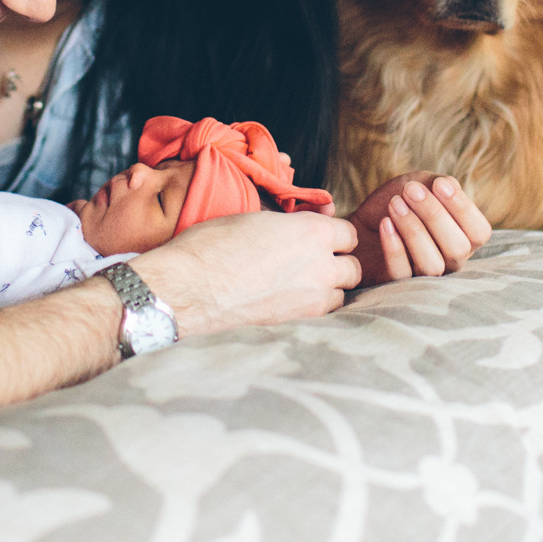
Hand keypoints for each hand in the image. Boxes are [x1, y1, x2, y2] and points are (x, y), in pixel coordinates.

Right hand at [131, 210, 360, 336]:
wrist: (189, 289)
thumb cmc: (213, 246)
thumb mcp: (255, 218)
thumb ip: (289, 224)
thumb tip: (301, 226)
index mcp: (312, 232)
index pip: (349, 234)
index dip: (335, 235)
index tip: (321, 238)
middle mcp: (321, 265)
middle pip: (353, 267)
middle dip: (338, 263)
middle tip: (314, 262)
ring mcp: (312, 299)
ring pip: (341, 294)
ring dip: (329, 288)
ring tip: (302, 284)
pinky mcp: (298, 323)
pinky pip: (323, 315)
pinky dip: (314, 308)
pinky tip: (291, 302)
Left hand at [347, 174, 491, 285]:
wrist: (362, 221)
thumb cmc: (399, 202)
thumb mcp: (420, 184)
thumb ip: (438, 183)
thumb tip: (448, 186)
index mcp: (463, 238)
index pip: (479, 233)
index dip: (463, 208)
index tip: (439, 184)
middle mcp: (450, 262)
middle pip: (457, 248)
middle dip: (434, 215)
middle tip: (410, 191)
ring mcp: (425, 277)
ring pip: (432, 265)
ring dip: (414, 230)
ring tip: (395, 204)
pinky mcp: (397, 286)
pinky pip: (402, 274)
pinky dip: (394, 247)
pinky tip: (385, 224)